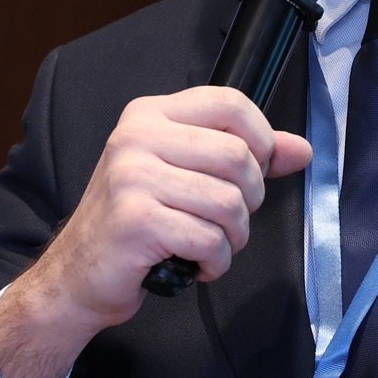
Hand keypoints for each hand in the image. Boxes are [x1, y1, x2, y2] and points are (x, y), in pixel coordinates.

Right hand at [0, 87, 310, 377]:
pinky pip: (208, 239)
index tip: (258, 168)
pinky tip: (196, 264)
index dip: (261, 137)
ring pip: (229, 203)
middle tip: (227, 219)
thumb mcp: (185, 175)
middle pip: (238, 157)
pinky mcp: (135, 220)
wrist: (77, 274)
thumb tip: (300, 150)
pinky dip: (215, 262)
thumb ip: (243, 156)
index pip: (229, 102)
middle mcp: (136, 137)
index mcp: (149, 115)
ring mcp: (132, 177)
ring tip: (210, 244)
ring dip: (233, 237)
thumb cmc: (134, 222)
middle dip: (249, 200)